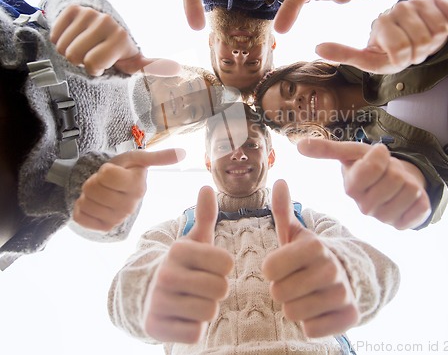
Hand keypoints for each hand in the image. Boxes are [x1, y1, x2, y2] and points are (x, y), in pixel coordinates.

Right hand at [51, 5, 179, 75]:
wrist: (102, 27)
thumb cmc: (117, 51)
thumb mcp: (134, 61)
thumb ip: (151, 67)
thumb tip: (176, 69)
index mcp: (121, 38)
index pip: (92, 64)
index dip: (94, 69)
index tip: (103, 64)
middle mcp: (106, 22)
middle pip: (75, 55)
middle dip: (80, 60)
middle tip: (91, 54)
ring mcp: (88, 13)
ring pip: (63, 46)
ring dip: (69, 50)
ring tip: (84, 45)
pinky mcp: (73, 8)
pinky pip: (55, 33)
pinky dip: (60, 39)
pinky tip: (73, 36)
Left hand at [73, 148, 185, 230]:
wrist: (114, 190)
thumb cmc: (125, 171)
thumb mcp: (137, 159)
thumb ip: (159, 157)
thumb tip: (184, 153)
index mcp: (139, 186)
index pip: (106, 174)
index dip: (104, 170)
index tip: (112, 172)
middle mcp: (131, 205)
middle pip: (93, 188)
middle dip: (93, 182)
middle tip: (104, 183)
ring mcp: (118, 219)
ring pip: (85, 202)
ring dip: (86, 194)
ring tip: (99, 192)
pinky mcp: (104, 228)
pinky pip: (79, 216)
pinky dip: (80, 208)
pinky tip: (93, 205)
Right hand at [144, 186, 233, 343]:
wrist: (149, 295)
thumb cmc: (184, 265)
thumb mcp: (195, 240)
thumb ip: (205, 215)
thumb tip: (207, 186)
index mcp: (179, 250)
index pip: (227, 264)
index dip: (223, 269)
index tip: (209, 268)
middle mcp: (166, 273)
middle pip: (221, 289)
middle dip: (216, 291)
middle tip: (200, 287)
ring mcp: (159, 301)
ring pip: (209, 312)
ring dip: (206, 310)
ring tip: (192, 300)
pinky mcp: (156, 327)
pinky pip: (195, 333)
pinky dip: (193, 328)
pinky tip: (181, 317)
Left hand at [262, 180, 358, 336]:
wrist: (343, 276)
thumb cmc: (307, 256)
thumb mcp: (293, 232)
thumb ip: (282, 209)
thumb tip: (279, 180)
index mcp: (314, 245)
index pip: (270, 269)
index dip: (271, 270)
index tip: (282, 265)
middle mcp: (331, 268)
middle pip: (280, 294)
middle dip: (282, 290)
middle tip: (295, 282)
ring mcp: (343, 293)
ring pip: (294, 313)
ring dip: (294, 307)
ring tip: (306, 294)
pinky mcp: (350, 316)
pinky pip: (311, 330)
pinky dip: (310, 324)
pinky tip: (319, 309)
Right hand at [297, 139, 430, 229]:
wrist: (389, 181)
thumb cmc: (368, 165)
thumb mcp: (352, 151)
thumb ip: (327, 149)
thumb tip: (298, 145)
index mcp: (351, 188)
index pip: (374, 167)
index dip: (380, 156)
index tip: (379, 153)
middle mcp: (364, 206)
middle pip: (395, 179)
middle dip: (396, 169)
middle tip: (388, 171)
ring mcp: (384, 218)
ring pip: (411, 190)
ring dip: (410, 182)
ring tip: (397, 183)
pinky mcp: (403, 225)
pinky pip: (420, 207)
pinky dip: (420, 198)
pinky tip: (407, 198)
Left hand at [316, 0, 447, 72]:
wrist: (416, 39)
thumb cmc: (389, 53)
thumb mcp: (368, 59)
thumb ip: (345, 54)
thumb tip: (316, 48)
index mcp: (380, 22)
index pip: (399, 50)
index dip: (402, 58)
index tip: (396, 56)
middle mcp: (398, 9)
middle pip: (420, 40)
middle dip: (418, 51)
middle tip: (411, 48)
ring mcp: (419, 3)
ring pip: (437, 29)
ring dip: (432, 40)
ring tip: (421, 39)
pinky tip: (435, 26)